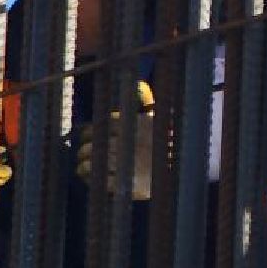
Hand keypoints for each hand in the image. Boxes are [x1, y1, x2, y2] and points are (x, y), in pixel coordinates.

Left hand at [75, 81, 156, 198]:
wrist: (182, 169)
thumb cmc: (165, 143)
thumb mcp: (157, 121)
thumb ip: (147, 103)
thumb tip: (139, 85)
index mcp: (134, 126)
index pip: (102, 125)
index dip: (90, 131)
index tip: (86, 137)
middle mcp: (129, 143)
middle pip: (95, 145)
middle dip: (85, 150)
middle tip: (83, 154)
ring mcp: (127, 163)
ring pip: (94, 162)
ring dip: (84, 164)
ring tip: (83, 165)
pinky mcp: (127, 183)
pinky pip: (101, 179)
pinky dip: (91, 178)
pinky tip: (90, 176)